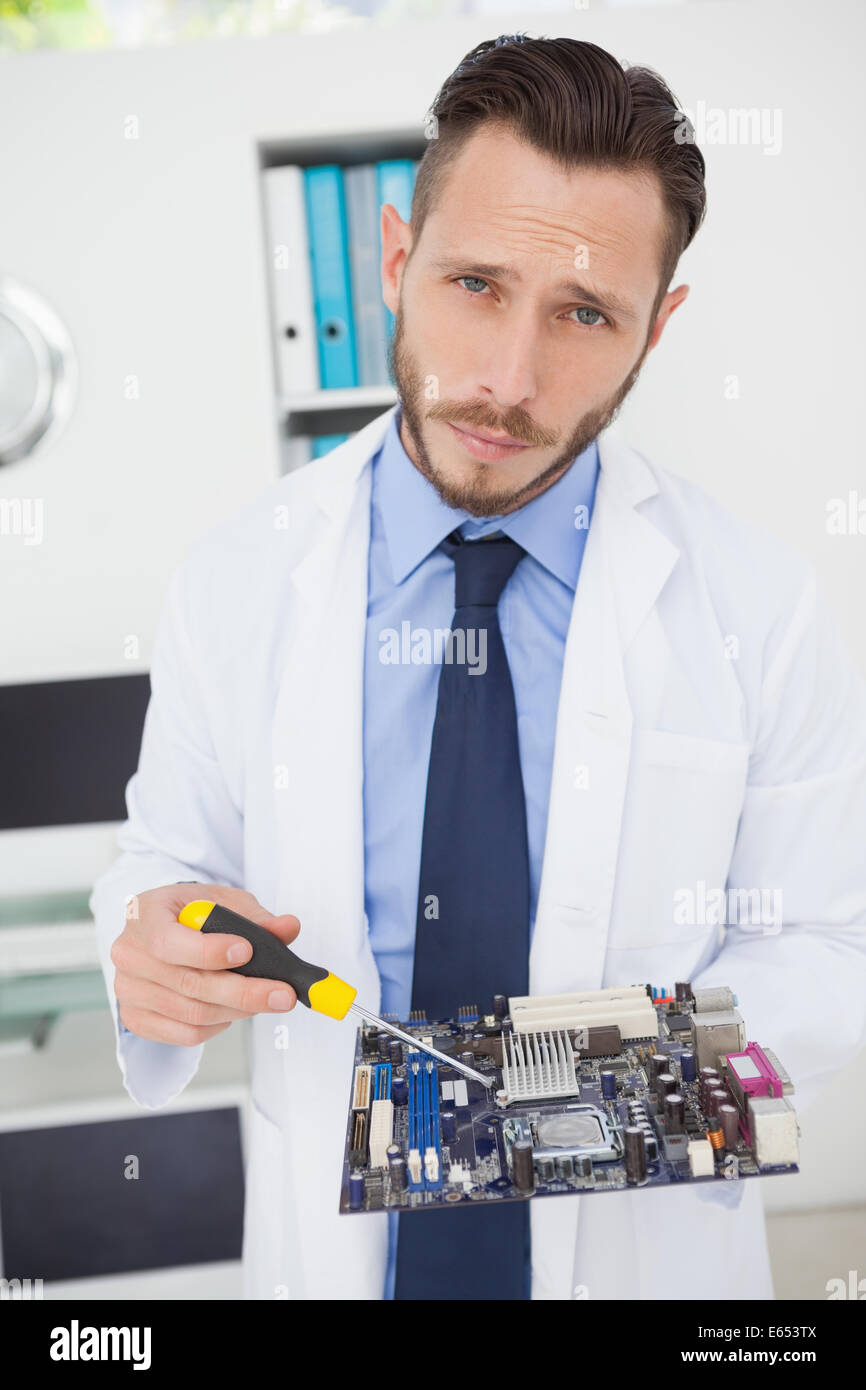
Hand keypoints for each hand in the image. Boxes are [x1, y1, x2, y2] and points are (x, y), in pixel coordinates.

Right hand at [110, 882, 300, 1044]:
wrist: (163, 929)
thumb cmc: (193, 914)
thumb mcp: (224, 902)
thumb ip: (256, 916)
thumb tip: (288, 928)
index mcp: (144, 915)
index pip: (170, 942)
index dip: (209, 951)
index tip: (247, 951)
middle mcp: (129, 954)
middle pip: (189, 984)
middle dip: (244, 991)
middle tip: (283, 994)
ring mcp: (128, 990)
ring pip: (192, 1013)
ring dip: (237, 1010)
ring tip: (265, 999)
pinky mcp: (136, 1018)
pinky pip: (184, 1034)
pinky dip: (218, 1026)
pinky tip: (233, 1010)